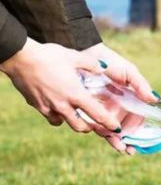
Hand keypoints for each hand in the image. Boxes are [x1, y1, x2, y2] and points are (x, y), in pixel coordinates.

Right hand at [0, 38, 120, 132]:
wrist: (20, 58)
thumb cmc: (49, 56)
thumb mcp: (74, 56)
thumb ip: (91, 64)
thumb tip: (102, 67)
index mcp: (76, 94)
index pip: (97, 115)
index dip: (109, 123)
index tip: (116, 129)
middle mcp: (63, 105)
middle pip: (81, 127)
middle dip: (90, 127)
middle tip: (95, 123)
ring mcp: (49, 107)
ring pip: (65, 124)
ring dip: (73, 123)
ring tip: (78, 116)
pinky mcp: (37, 106)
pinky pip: (50, 117)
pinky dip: (57, 116)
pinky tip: (59, 108)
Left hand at [84, 43, 157, 153]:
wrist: (86, 54)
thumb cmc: (110, 62)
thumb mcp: (129, 72)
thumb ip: (141, 85)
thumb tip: (155, 99)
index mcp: (131, 100)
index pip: (137, 118)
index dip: (139, 130)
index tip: (140, 139)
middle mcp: (119, 107)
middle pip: (125, 127)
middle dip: (128, 140)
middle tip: (130, 149)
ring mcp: (105, 109)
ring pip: (112, 129)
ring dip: (117, 140)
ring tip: (120, 147)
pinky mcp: (90, 109)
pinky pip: (96, 123)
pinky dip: (102, 132)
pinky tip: (107, 137)